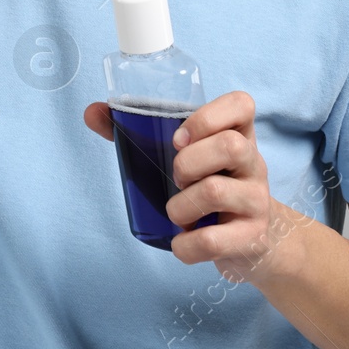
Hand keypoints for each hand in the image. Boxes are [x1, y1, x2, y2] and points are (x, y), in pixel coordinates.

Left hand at [82, 90, 306, 283]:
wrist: (257, 242)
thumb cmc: (211, 185)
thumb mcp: (190, 157)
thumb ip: (141, 132)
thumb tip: (91, 111)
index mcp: (238, 135)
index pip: (242, 104)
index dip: (208, 116)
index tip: (178, 138)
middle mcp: (254, 163)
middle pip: (230, 145)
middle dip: (187, 163)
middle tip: (175, 178)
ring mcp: (257, 201)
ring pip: (215, 191)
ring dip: (180, 206)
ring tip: (175, 213)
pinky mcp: (252, 238)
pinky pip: (213, 240)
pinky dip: (186, 245)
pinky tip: (181, 242)